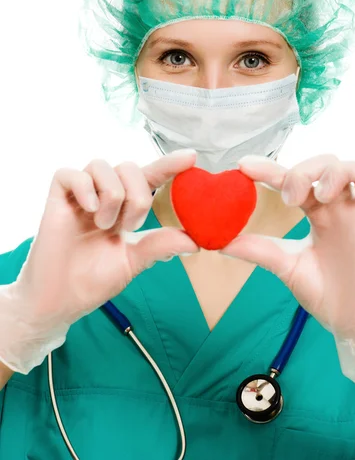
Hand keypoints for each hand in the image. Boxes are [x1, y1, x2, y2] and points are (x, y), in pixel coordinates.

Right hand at [0, 149, 199, 373]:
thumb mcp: (134, 262)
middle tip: (128, 227)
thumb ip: (160, 245)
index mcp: (125, 208)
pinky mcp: (56, 200)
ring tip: (105, 225)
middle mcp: (104, 196)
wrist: (60, 302)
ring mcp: (80, 197)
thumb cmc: (93, 281)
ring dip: (112, 195)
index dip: (169, 165)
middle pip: (130, 166)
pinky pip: (71, 174)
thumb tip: (194, 240)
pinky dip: (85, 188)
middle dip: (138, 195)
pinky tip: (90, 210)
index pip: (150, 178)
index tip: (191, 157)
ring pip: (103, 165)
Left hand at [220, 154, 354, 392]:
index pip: (294, 180)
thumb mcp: (285, 266)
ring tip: (322, 196)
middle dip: (307, 170)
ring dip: (339, 173)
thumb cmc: (323, 293)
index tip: (244, 166)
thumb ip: (257, 250)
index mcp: (317, 212)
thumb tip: (218, 241)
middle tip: (290, 198)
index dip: (271, 169)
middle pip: (329, 164)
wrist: (351, 327)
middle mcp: (340, 208)